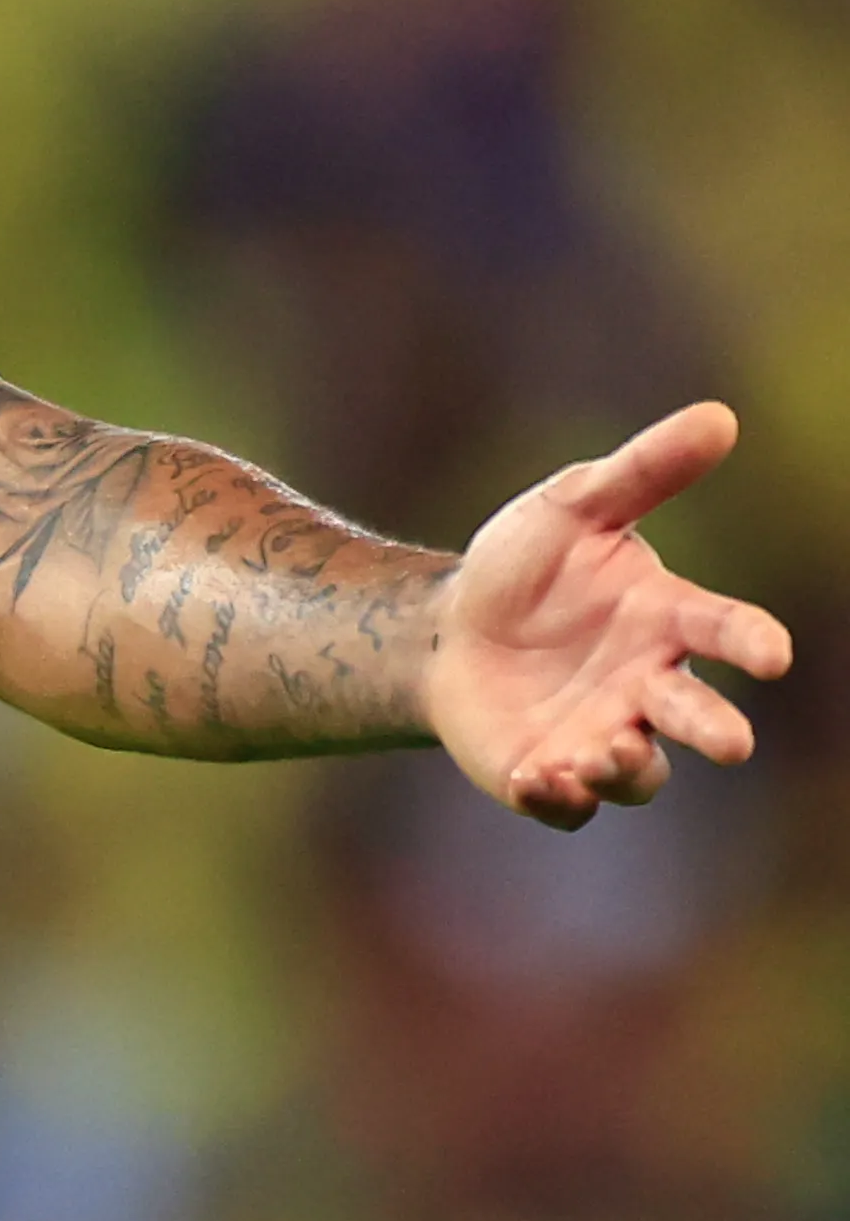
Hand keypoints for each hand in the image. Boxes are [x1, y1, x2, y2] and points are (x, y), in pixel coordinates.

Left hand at [429, 402, 793, 827]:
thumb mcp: (572, 507)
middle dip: (717, 729)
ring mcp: (603, 736)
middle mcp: (647, 688)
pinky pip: (568, 804)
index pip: (725, 630)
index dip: (751, 642)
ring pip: (639, 772)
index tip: (772, 652)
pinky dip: (560, 796)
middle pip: (698, 718)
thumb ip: (643, 471)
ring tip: (601, 748)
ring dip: (627, 766)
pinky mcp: (551, 775)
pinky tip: (539, 775)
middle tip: (732, 742)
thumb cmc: (525, 568)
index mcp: (666, 621)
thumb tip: (719, 416)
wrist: (447, 630)